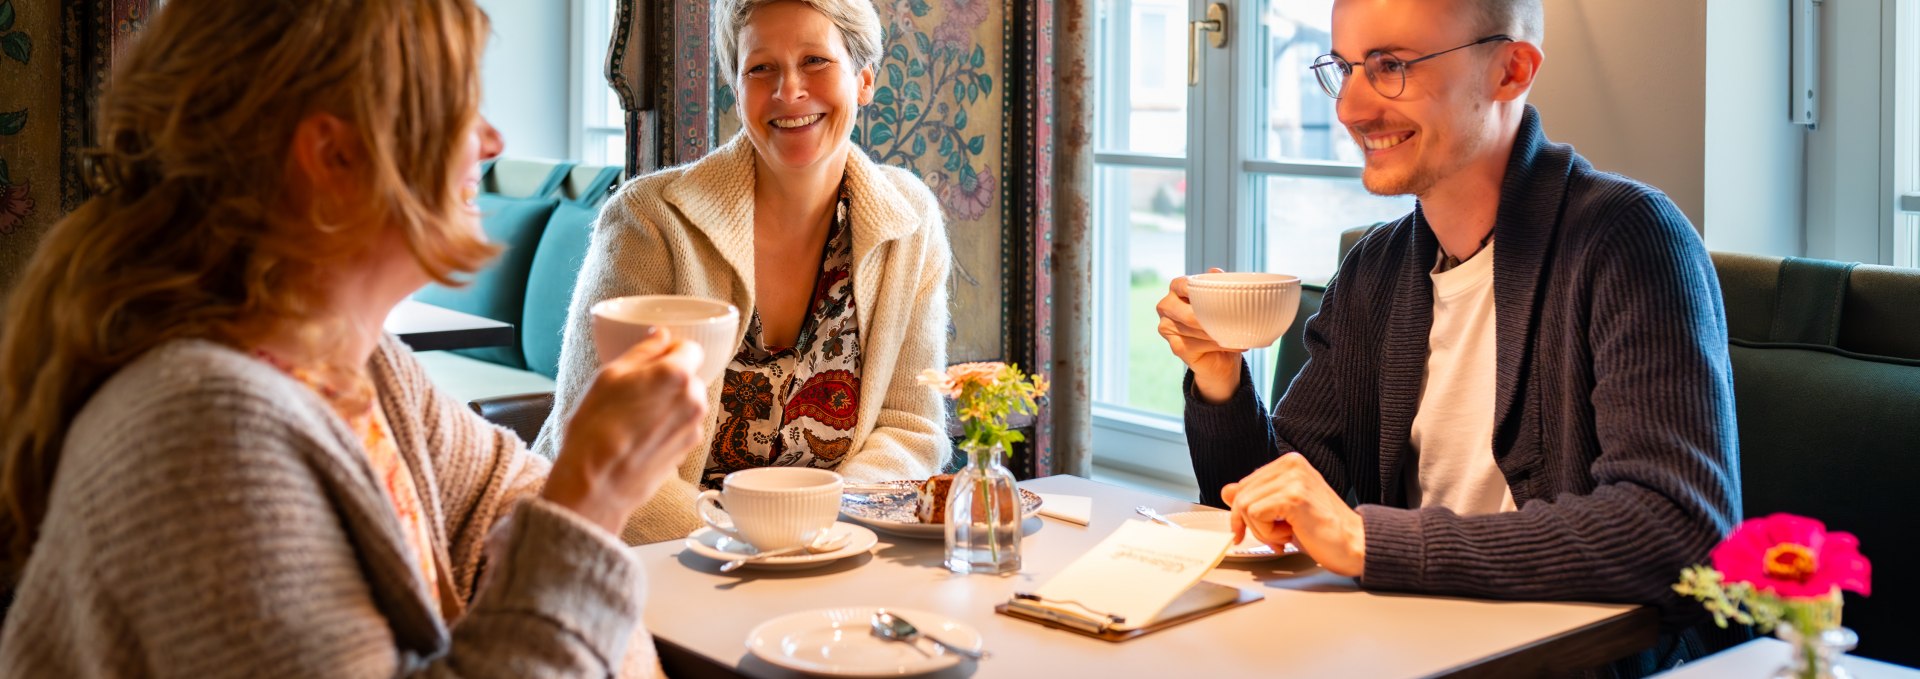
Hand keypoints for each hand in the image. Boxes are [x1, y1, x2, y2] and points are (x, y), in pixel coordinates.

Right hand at [543, 332, 709, 533]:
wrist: (596, 484)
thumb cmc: (595, 429)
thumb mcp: (609, 377)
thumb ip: (642, 352)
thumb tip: (659, 336)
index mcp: (676, 375)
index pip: (690, 348)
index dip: (669, 351)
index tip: (652, 359)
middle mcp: (694, 400)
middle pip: (689, 377)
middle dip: (668, 380)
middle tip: (635, 391)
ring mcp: (694, 428)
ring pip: (686, 403)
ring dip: (668, 404)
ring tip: (634, 418)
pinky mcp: (688, 451)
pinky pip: (681, 427)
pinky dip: (666, 427)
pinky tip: (640, 436)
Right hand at [1156, 268, 1243, 402]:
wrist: (1221, 352)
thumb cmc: (1219, 320)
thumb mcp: (1222, 298)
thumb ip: (1217, 283)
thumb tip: (1214, 272)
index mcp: (1176, 289)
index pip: (1181, 285)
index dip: (1196, 290)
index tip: (1214, 296)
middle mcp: (1167, 306)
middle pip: (1186, 313)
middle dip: (1210, 319)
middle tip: (1231, 321)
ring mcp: (1167, 328)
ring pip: (1194, 330)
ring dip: (1217, 333)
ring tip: (1237, 333)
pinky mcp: (1176, 346)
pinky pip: (1197, 345)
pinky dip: (1217, 345)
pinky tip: (1232, 344)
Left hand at [1222, 453, 1365, 576]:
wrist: (1354, 545)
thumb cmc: (1323, 531)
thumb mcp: (1281, 512)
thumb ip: (1255, 498)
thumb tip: (1226, 490)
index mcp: (1289, 463)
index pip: (1245, 485)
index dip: (1246, 513)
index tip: (1260, 531)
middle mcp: (1291, 464)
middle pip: (1241, 494)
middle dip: (1253, 524)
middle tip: (1279, 537)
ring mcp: (1293, 478)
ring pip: (1244, 506)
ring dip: (1262, 530)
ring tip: (1289, 533)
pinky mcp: (1293, 496)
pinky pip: (1254, 514)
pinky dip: (1267, 533)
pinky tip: (1291, 533)